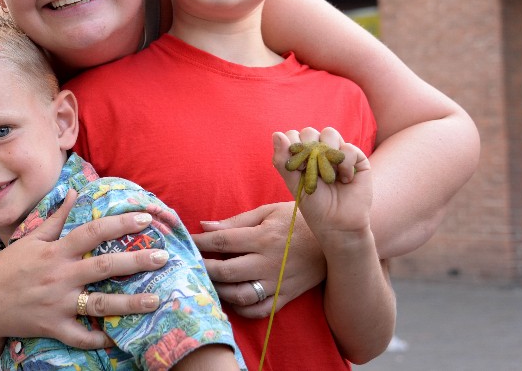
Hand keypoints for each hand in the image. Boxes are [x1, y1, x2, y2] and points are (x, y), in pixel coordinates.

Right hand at [0, 189, 164, 348]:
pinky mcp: (52, 327)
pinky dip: (99, 339)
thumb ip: (56, 218)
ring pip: (99, 304)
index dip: (119, 223)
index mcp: (55, 251)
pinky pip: (80, 336)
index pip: (92, 232)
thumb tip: (75, 192)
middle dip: (135, 261)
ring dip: (129, 303)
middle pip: (103, 266)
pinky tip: (119, 338)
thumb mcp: (30, 239)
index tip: (145, 218)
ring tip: (155, 300)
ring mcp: (57, 304)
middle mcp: (59, 276)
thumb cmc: (7, 268)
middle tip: (163, 258)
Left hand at [193, 202, 324, 317]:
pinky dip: (242, 309)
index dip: (200, 242)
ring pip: (240, 294)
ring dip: (219, 290)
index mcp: (263, 237)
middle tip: (189, 265)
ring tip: (207, 282)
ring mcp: (278, 282)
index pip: (222, 241)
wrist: (336, 239)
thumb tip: (206, 225)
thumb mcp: (269, 211)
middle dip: (202, 268)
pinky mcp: (287, 295)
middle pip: (226, 270)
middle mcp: (269, 262)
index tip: (186, 242)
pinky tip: (231, 299)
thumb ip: (237, 220)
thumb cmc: (298, 220)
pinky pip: (261, 309)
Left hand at [273, 127, 372, 234]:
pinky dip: (345, 164)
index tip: (298, 168)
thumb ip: (282, 160)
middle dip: (308, 151)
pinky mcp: (357, 159)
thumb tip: (277, 133)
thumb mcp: (293, 184)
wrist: (338, 224)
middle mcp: (319, 151)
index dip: (293, 147)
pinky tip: (344, 180)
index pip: (293, 135)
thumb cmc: (314, 205)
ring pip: (330, 133)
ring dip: (326, 154)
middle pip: (310, 132)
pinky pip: (349, 148)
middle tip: (312, 171)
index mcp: (302, 155)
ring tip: (328, 176)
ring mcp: (338, 153)